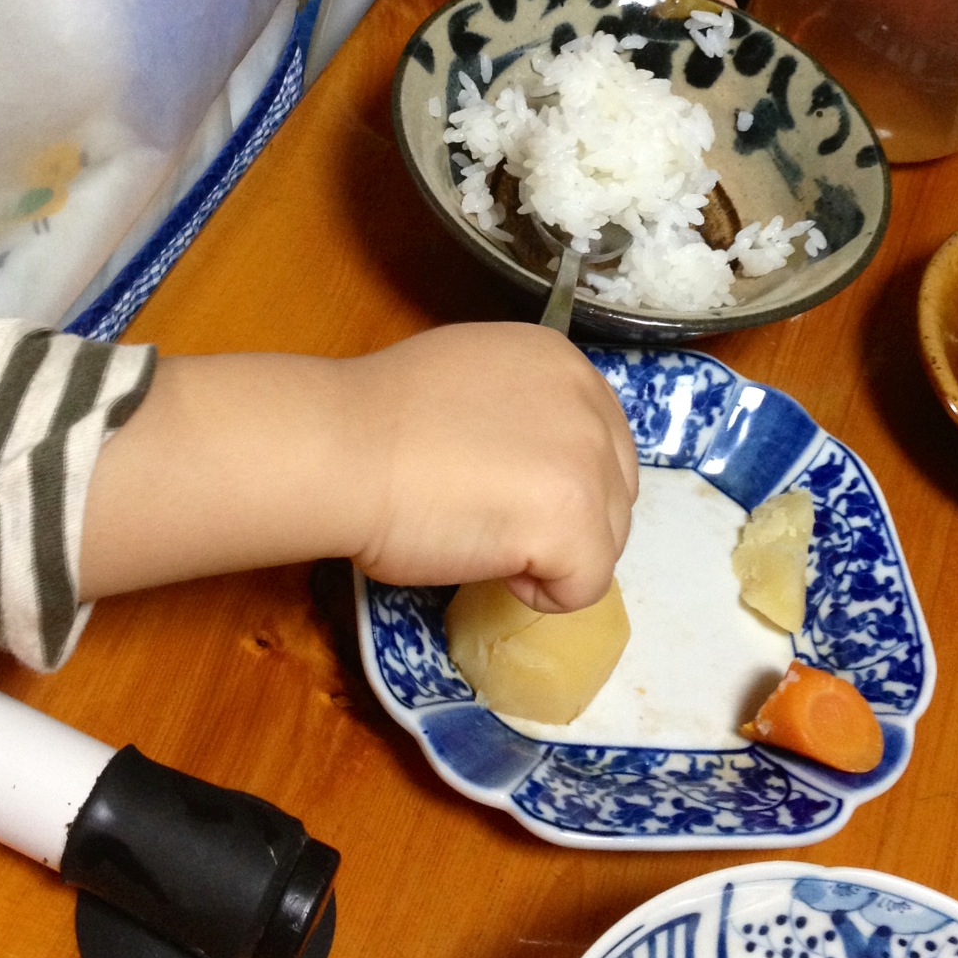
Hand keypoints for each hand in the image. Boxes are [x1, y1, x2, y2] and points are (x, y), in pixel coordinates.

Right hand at [335, 323, 635, 609]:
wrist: (343, 451)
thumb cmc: (378, 420)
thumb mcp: (471, 380)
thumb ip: (519, 407)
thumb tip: (530, 457)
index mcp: (562, 362)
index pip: (600, 440)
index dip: (556, 480)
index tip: (504, 491)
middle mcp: (589, 403)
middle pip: (614, 491)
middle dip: (566, 520)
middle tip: (494, 523)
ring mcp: (588, 462)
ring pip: (607, 540)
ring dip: (553, 556)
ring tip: (482, 537)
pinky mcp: (575, 521)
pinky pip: (587, 586)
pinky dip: (544, 595)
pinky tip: (491, 565)